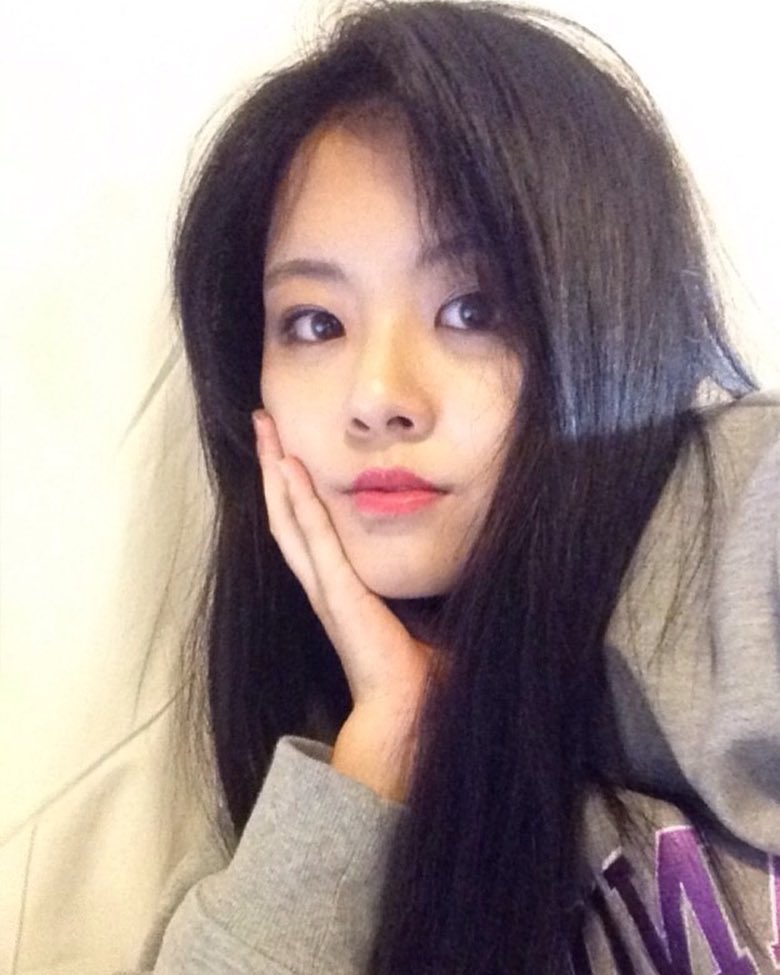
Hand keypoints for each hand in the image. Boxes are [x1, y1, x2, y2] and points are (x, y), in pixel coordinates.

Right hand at [252, 409, 433, 799]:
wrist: (407, 712)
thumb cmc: (414, 671)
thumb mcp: (417, 615)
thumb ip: (419, 590)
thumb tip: (453, 567)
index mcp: (338, 587)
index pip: (307, 527)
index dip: (292, 488)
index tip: (286, 449)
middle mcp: (323, 582)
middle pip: (287, 514)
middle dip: (273, 467)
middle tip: (262, 424)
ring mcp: (326, 585)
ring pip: (290, 518)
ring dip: (275, 473)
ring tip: (265, 431)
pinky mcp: (338, 592)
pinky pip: (314, 537)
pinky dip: (299, 501)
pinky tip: (289, 468)